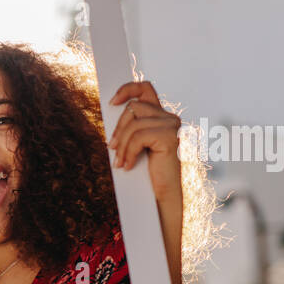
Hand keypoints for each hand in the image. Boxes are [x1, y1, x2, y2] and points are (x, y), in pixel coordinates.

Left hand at [108, 81, 182, 213]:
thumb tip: (111, 111)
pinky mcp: (169, 137)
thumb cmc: (144, 171)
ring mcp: (171, 126)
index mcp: (160, 116)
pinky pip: (138, 136)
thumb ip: (128, 127)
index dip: (128, 89)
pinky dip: (128, 152)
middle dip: (119, 128)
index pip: (145, 88)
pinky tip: (127, 165)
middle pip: (134, 107)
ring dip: (122, 145)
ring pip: (134, 123)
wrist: (160, 195)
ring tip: (120, 162)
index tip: (112, 102)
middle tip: (112, 148)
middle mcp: (169, 118)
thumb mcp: (133, 144)